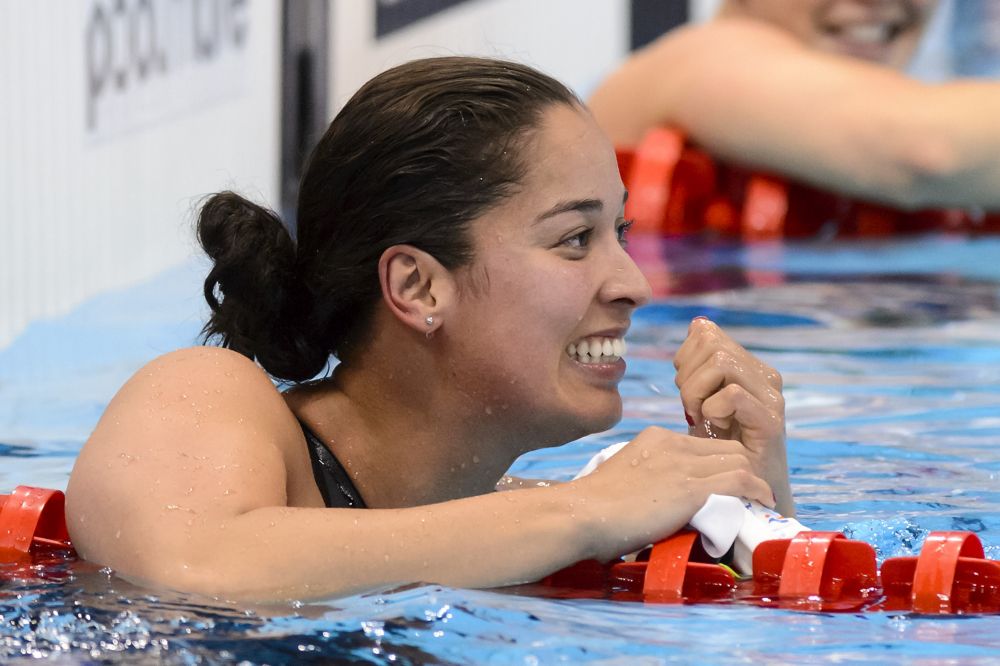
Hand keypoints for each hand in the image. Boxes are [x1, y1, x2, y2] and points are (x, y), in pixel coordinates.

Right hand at [569, 426, 773, 561]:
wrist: (579, 514)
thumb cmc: (591, 509)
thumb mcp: (624, 479)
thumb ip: (648, 480)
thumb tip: (662, 503)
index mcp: (655, 439)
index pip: (704, 444)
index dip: (721, 463)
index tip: (729, 484)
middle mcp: (671, 444)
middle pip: (727, 447)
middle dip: (744, 468)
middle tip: (751, 494)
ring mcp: (682, 464)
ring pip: (739, 459)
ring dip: (755, 480)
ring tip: (761, 501)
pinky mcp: (690, 488)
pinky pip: (740, 479)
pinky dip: (758, 489)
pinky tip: (764, 502)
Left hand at [673, 317, 793, 515]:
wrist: (740, 495)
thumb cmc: (715, 450)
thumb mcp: (700, 400)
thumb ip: (699, 365)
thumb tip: (696, 324)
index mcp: (747, 365)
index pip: (706, 332)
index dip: (684, 357)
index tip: (684, 388)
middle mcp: (764, 375)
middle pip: (711, 343)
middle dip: (687, 374)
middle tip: (690, 407)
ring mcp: (771, 397)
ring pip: (722, 362)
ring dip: (696, 391)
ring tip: (699, 417)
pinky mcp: (771, 420)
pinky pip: (732, 394)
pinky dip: (711, 409)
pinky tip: (710, 427)